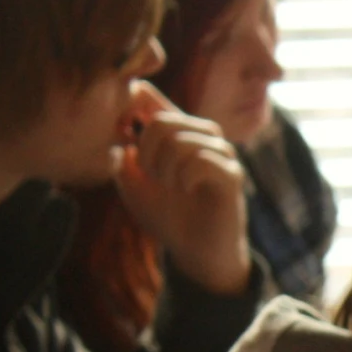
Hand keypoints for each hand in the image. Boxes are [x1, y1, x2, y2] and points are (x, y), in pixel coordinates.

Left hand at [115, 82, 250, 296]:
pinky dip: (183, 177)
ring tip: (168, 186)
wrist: (196, 253)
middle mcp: (201, 135)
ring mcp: (220, 152)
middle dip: (145, 152)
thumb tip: (120, 143)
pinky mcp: (231, 174)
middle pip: (161, 120)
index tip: (121, 134)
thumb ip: (121, 165)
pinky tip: (185, 190)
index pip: (148, 98)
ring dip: (164, 168)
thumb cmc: (168, 217)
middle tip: (149, 176)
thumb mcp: (133, 191)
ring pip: (180, 140)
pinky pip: (200, 160)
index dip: (128, 108)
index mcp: (175, 132)